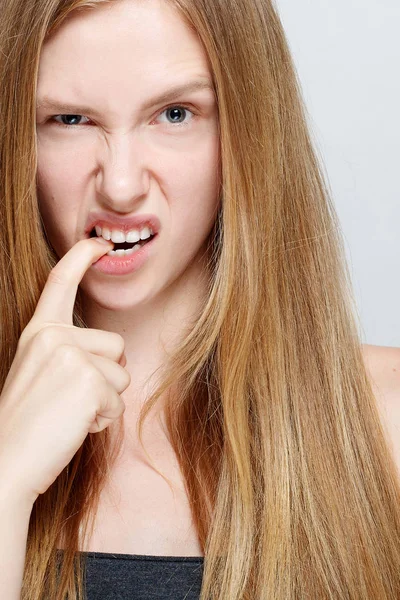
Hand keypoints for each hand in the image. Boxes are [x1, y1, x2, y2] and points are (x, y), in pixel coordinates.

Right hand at [0, 237, 129, 503]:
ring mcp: (71, 355)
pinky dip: (103, 420)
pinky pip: (119, 402)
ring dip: (105, 400)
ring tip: (69, 414)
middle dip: (106, 377)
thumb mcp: (41, 373)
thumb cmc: (28, 423)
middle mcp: (53, 336)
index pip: (61, 282)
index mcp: (39, 332)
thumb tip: (113, 353)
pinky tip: (74, 427)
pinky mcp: (89, 381)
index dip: (82, 257)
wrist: (7, 463)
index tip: (100, 243)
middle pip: (116, 346)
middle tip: (68, 401)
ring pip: (122, 374)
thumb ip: (68, 352)